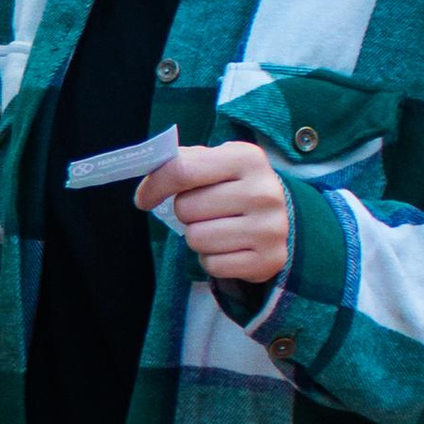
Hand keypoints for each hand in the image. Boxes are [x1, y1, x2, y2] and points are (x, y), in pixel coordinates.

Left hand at [135, 139, 293, 290]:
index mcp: (247, 158)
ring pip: (196, 239)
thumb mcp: (214, 162)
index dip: (155, 186)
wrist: (279, 217)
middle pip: (186, 208)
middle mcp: (264, 192)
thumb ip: (181, 161)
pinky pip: (213, 265)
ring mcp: (270, 228)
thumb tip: (148, 169)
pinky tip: (228, 247)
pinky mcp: (270, 259)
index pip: (183, 171)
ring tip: (217, 228)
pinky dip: (211, 259)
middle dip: (185, 213)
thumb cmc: (233, 186)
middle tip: (203, 211)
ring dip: (197, 237)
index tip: (144, 199)